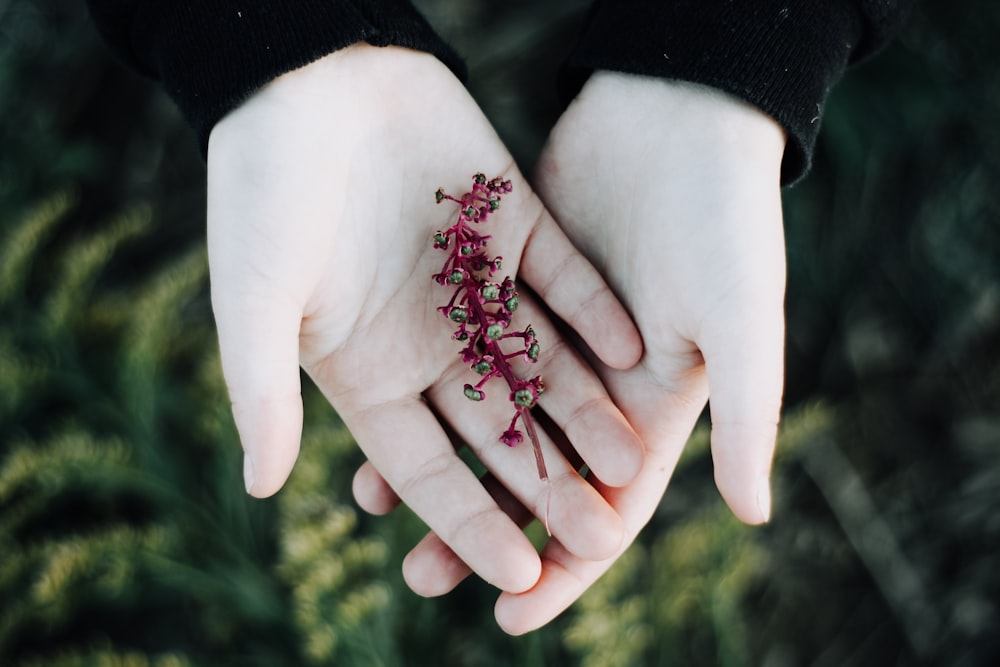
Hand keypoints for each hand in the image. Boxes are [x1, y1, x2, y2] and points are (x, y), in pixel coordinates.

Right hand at [206, 46, 644, 594]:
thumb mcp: (255, 294)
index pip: (426, 467)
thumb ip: (263, 389)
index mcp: (366, 370)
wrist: (306, 71)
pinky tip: (629, 346)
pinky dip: (591, 310)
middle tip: (597, 536)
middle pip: (497, 427)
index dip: (468, 522)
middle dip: (545, 482)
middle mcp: (427, 338)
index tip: (519, 574)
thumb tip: (261, 488)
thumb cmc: (259, 186)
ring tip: (632, 458)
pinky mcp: (509, 223)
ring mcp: (473, 283)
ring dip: (583, 407)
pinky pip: (560, 277)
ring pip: (539, 360)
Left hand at [363, 72, 787, 630]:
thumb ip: (747, 413)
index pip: (602, 506)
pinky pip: (456, 352)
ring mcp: (544, 335)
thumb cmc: (727, 222)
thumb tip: (755, 515)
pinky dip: (422, 385)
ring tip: (376, 507)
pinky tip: (373, 414)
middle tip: (423, 577)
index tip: (512, 618)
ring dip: (437, 462)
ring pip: (481, 417)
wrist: (678, 118)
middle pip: (529, 475)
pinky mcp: (505, 287)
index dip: (564, 566)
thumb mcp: (739, 321)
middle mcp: (594, 382)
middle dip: (480, 529)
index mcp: (651, 406)